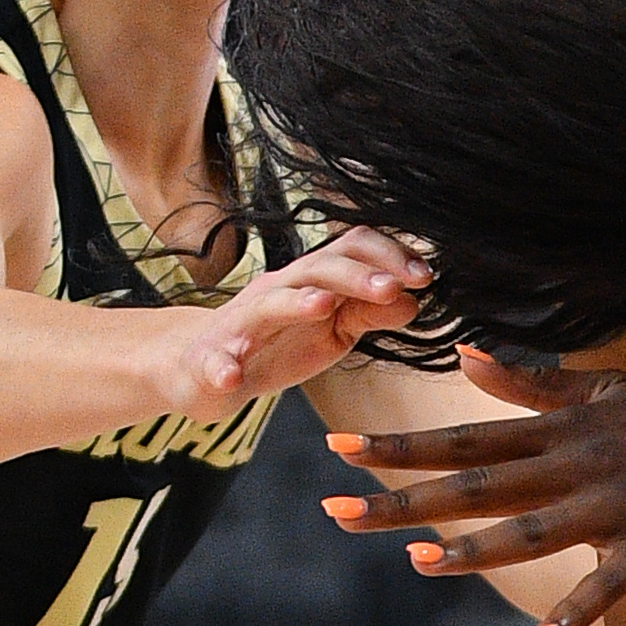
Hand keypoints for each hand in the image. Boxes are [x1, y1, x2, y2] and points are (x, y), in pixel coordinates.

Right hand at [168, 228, 426, 416]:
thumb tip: (414, 300)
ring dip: (296, 303)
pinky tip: (231, 375)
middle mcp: (275, 292)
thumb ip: (368, 313)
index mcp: (309, 282)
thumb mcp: (331, 331)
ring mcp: (240, 326)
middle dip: (356, 275)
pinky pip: (214, 363)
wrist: (200, 370)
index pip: (350, 250)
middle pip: (318, 268)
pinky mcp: (210, 362)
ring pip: (268, 304)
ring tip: (324, 306)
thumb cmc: (274, 345)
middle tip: (393, 287)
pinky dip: (222, 367)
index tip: (426, 277)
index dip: (388, 257)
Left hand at [325, 376, 625, 621]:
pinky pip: (612, 584)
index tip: (337, 451)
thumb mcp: (609, 391)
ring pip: (533, 530)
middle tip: (336, 511)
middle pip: (479, 483)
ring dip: (473, 548)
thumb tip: (468, 359)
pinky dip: (579, 610)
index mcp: (563, 432)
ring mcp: (618, 507)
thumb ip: (535, 386)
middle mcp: (579, 464)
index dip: (400, 447)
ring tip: (417, 562)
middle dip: (404, 498)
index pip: (466, 439)